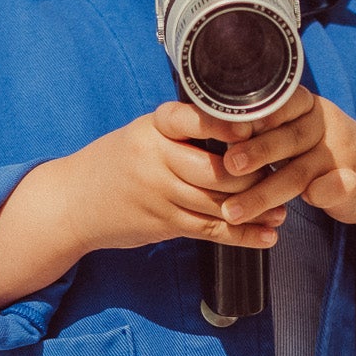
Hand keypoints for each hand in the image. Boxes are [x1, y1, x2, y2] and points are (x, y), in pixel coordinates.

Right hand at [59, 102, 286, 254]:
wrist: (72, 203)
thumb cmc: (117, 163)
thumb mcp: (142, 135)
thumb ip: (182, 132)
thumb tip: (242, 128)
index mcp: (153, 128)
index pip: (191, 119)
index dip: (225, 124)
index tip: (254, 126)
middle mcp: (156, 158)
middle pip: (215, 169)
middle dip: (253, 175)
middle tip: (283, 175)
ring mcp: (158, 193)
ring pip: (217, 202)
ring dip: (256, 208)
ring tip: (282, 210)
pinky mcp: (163, 223)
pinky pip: (210, 230)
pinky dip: (242, 235)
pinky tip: (267, 236)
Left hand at [215, 89, 355, 226]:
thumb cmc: (320, 152)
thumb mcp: (292, 133)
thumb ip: (259, 130)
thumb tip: (205, 128)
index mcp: (304, 105)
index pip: (276, 103)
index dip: (250, 117)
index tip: (224, 130)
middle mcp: (323, 123)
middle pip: (287, 137)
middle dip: (256, 152)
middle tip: (228, 166)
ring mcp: (341, 152)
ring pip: (301, 170)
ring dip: (267, 191)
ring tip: (235, 210)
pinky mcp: (355, 181)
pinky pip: (333, 187)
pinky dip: (320, 195)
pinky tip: (298, 208)